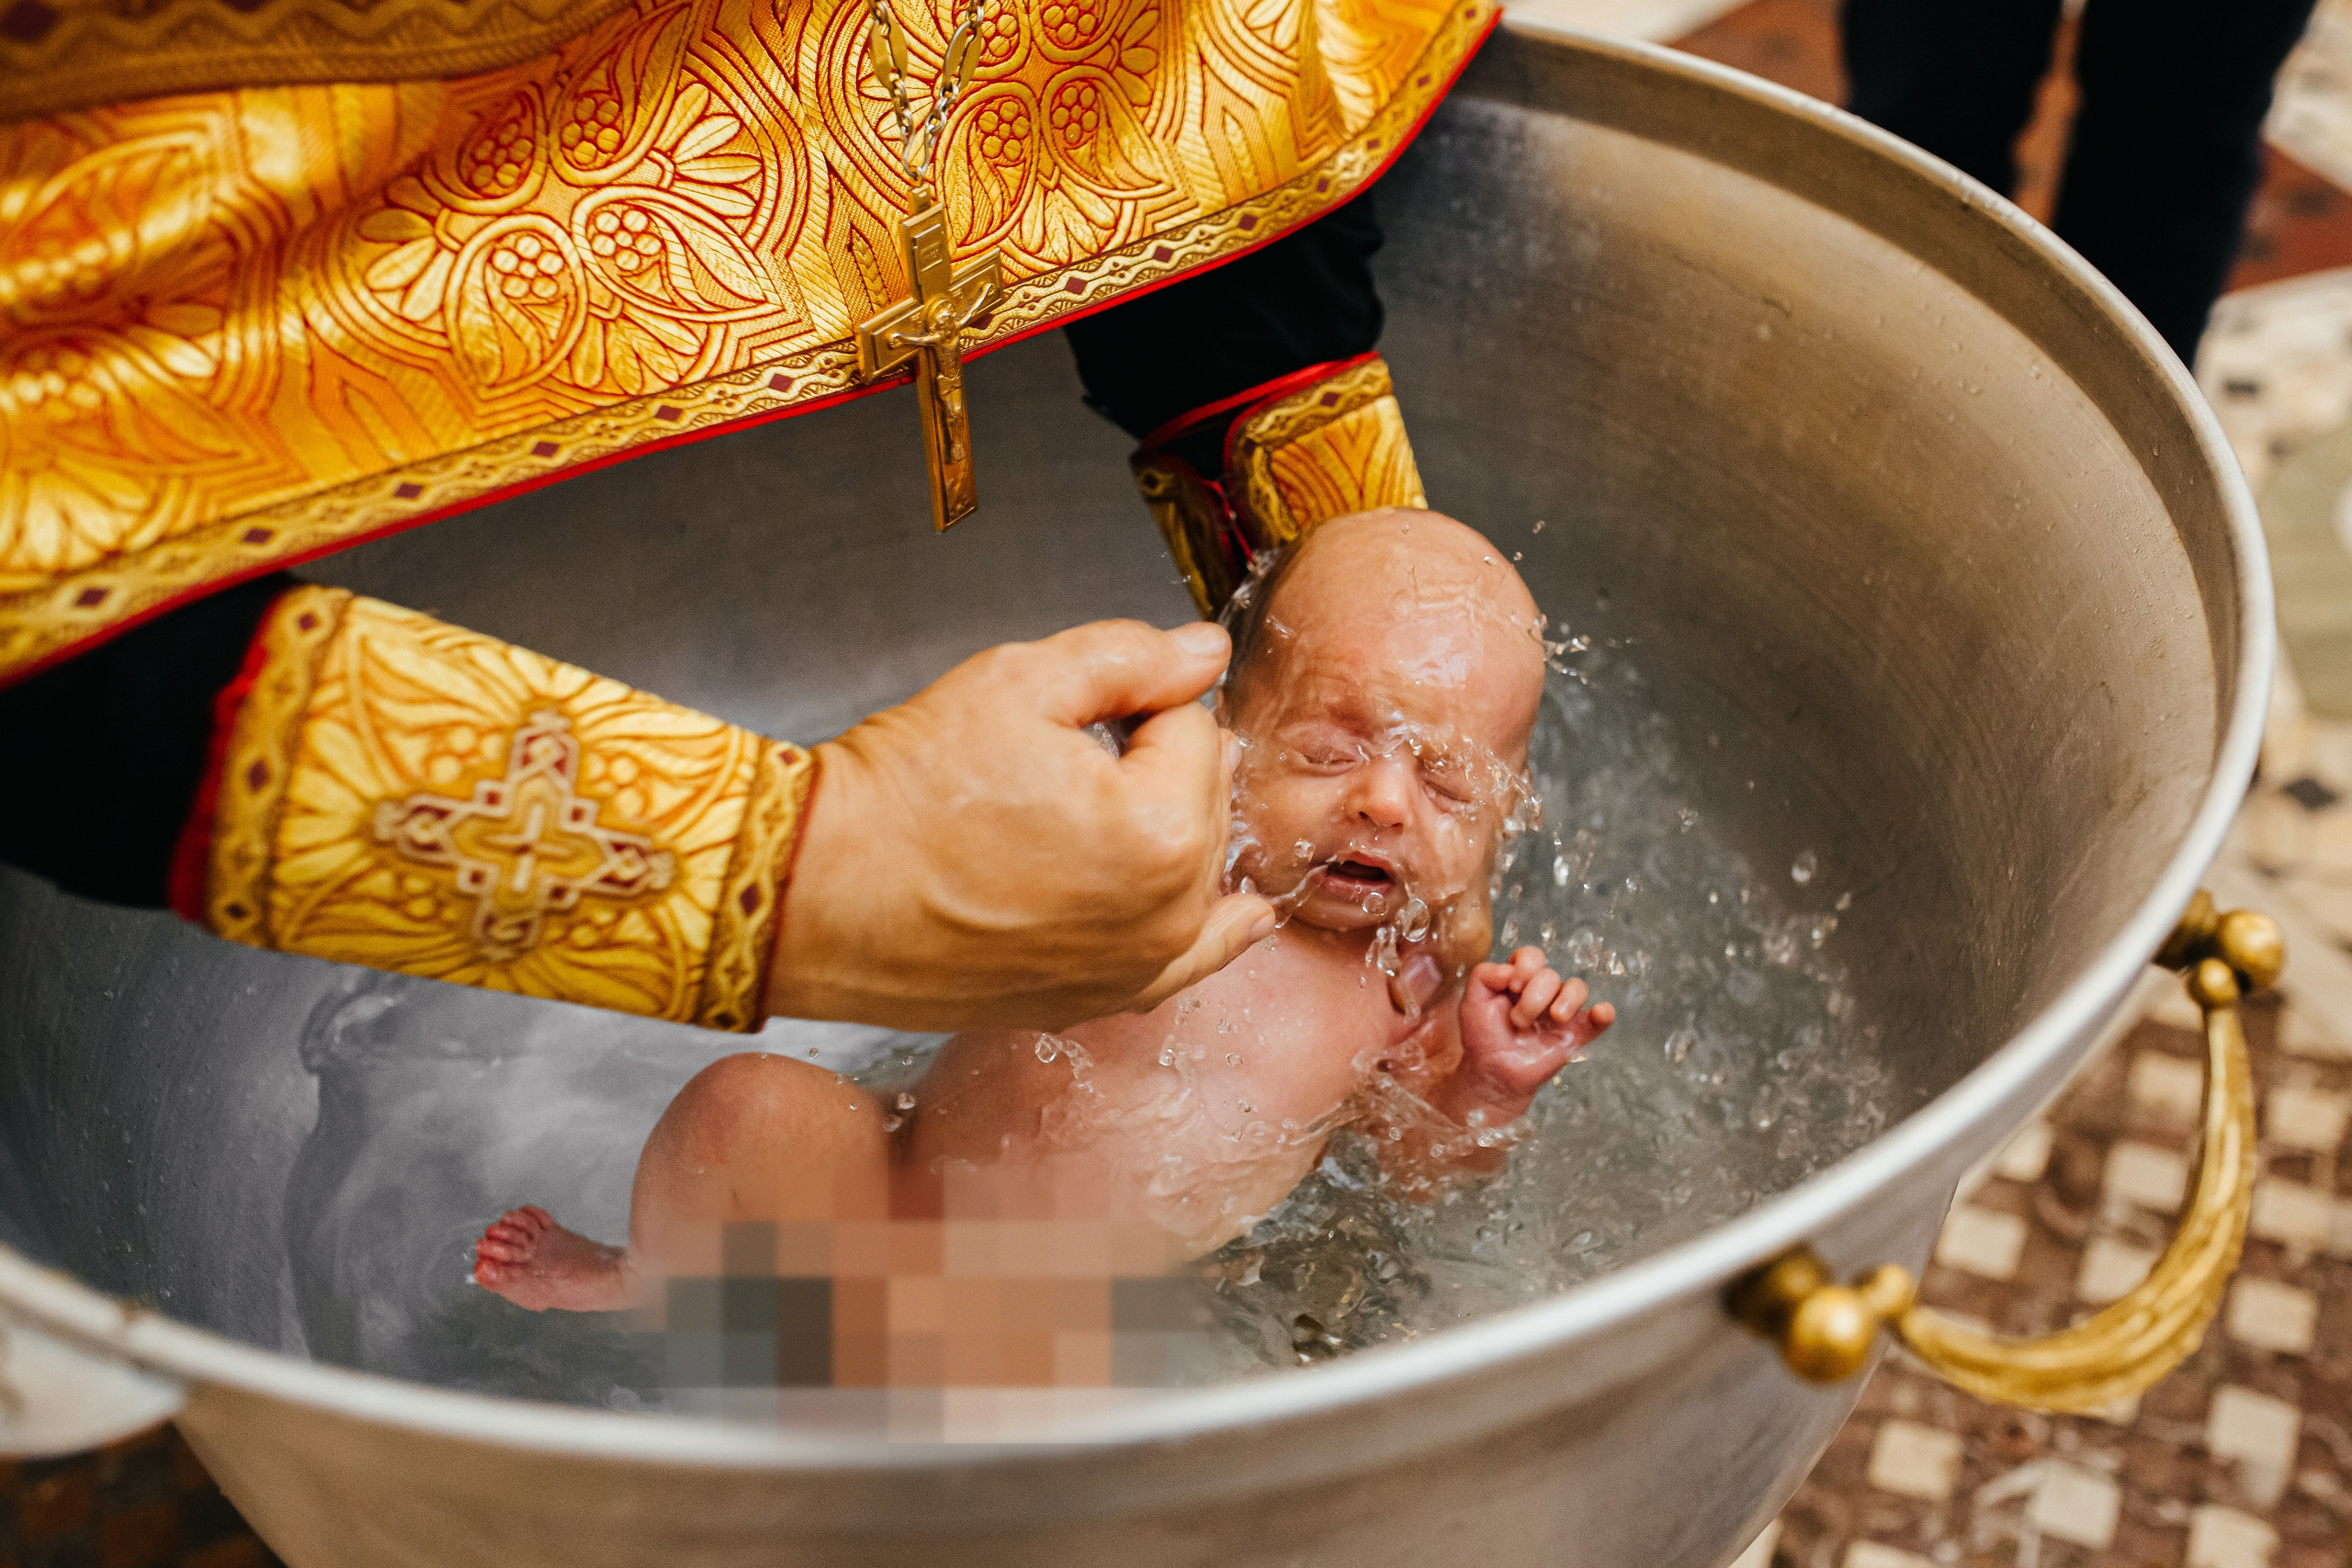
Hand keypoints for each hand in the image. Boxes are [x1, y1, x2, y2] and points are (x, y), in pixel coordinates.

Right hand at [768, 620, 1276, 1029]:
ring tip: (1094, 810)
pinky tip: (1240, 918)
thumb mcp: (1019, 683)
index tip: (1063, 717)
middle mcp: (1165, 917)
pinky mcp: (1095, 1001)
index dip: (1130, 703)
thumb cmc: (900, 796)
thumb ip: (1132, 657)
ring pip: (1194, 868)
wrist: (816, 893)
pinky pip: (1184, 962)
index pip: (1193, 727)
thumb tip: (1206, 651)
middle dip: (1147, 765)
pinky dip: (1208, 932)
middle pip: (1203, 798)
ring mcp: (1133, 970)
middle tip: (1052, 763)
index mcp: (1163, 833)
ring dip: (1169, 830)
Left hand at [1451, 946, 1614, 1119]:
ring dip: (1566, 999)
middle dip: (1533, 997)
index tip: (1513, 988)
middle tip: (1518, 1021)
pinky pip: (1597, 1020)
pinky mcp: (1575, 1035)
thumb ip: (1484, 976)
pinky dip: (1603, 1013)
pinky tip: (1600, 1013)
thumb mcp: (1472, 1002)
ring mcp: (1561, 1013)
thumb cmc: (1483, 1036)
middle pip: (1551, 975)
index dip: (1525, 966)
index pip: (1532, 956)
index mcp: (1520, 980)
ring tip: (1554, 1018)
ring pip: (1577, 988)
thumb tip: (1509, 969)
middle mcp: (1543, 992)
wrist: (1493, 1075)